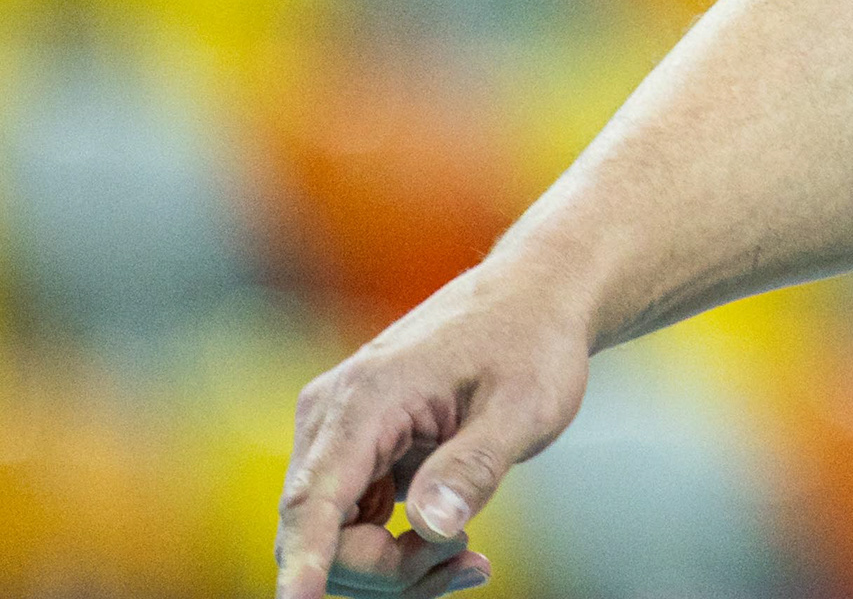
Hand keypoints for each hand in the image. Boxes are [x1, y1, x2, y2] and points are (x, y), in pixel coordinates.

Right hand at [274, 260, 592, 598]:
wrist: (533, 297)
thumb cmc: (533, 342)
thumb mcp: (525, 405)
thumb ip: (474, 466)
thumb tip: (433, 529)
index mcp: (367, 398)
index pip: (314, 497)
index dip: (304, 560)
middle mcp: (332, 417)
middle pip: (323, 534)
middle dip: (389, 570)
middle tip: (470, 564)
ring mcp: (337, 436)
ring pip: (334, 540)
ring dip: (394, 567)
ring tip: (469, 559)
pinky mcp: (354, 453)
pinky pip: (352, 526)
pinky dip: (395, 551)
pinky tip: (453, 547)